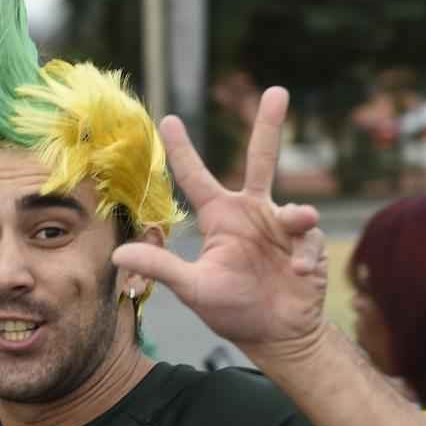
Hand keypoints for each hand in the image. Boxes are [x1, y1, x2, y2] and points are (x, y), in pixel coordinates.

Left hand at [112, 88, 326, 358]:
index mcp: (220, 218)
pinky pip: (308, 241)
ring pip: (295, 203)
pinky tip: (300, 273)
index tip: (168, 119)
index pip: (195, 177)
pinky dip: (305, 256)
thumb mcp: (192, 288)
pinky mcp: (306, 245)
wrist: (276, 334)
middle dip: (268, 125)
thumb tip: (117, 255)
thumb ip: (161, 268)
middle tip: (275, 91)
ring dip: (298, 214)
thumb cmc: (231, 308)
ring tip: (301, 221)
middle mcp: (251, 213)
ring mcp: (282, 227)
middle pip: (261, 160)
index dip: (182, 149)